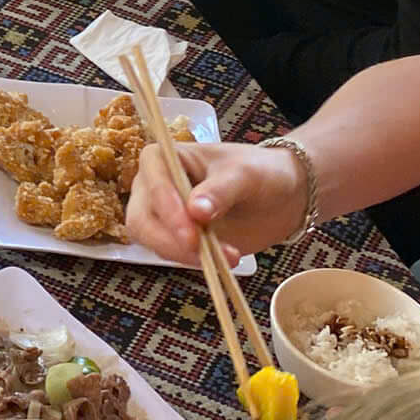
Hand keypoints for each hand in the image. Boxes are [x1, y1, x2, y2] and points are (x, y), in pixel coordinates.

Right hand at [124, 139, 307, 264]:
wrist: (278, 196)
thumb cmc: (257, 172)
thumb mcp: (244, 175)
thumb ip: (220, 190)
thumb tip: (196, 211)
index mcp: (162, 157)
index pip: (154, 184)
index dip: (168, 210)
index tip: (192, 233)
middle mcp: (152, 186)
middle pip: (142, 219)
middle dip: (170, 240)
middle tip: (202, 252)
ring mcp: (160, 215)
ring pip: (152, 242)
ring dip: (186, 255)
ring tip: (229, 256)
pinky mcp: (173, 238)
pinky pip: (171, 254)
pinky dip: (195, 261)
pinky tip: (225, 258)